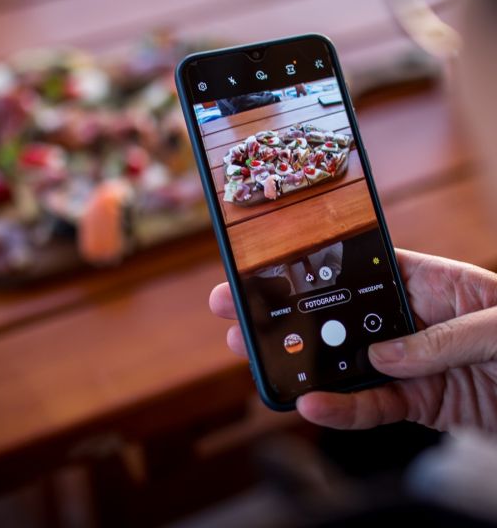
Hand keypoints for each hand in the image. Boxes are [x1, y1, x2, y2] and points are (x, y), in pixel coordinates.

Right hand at [210, 249, 496, 431]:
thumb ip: (442, 339)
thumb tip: (384, 357)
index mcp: (429, 282)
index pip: (359, 268)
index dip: (311, 267)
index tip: (266, 267)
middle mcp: (411, 321)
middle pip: (338, 316)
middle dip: (288, 316)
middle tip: (236, 314)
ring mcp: (411, 363)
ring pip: (345, 363)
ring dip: (302, 366)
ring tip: (260, 365)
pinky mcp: (420, 404)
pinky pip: (373, 408)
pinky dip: (343, 411)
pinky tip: (313, 406)